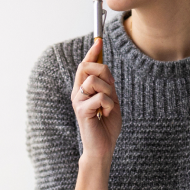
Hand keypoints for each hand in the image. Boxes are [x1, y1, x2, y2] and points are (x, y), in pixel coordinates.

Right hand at [71, 38, 120, 162]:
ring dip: (109, 92)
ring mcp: (78, 101)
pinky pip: (101, 97)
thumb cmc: (106, 126)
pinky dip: (109, 105)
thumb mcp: (111, 100)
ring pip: (95, 81)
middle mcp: (77, 93)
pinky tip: (106, 114)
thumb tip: (105, 68)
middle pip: (87, 67)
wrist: (103, 148)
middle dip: (104, 71)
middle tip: (112, 87)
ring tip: (108, 107)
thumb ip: (107, 86)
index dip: (92, 53)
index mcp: (83, 90)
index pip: (85, 66)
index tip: (99, 41)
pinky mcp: (81, 110)